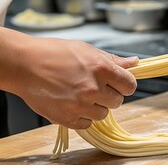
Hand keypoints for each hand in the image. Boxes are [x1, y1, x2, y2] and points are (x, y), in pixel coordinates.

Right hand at [10, 37, 137, 128]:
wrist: (24, 64)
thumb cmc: (55, 53)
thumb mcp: (88, 50)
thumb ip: (113, 60)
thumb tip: (135, 63)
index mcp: (102, 69)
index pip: (130, 85)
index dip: (125, 84)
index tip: (118, 83)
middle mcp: (93, 89)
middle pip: (118, 101)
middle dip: (109, 95)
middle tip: (94, 87)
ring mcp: (80, 106)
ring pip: (103, 114)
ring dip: (96, 107)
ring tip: (80, 94)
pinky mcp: (67, 119)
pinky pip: (87, 124)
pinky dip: (82, 116)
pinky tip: (72, 103)